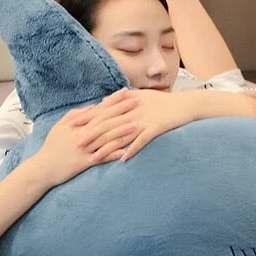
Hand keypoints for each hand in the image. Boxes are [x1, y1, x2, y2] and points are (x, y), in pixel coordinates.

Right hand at [35, 103, 137, 186]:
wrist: (43, 168)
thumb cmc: (52, 146)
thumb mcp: (59, 126)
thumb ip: (75, 115)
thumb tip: (92, 106)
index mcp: (78, 124)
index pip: (99, 108)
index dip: (114, 100)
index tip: (126, 92)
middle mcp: (83, 134)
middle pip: (106, 119)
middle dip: (123, 110)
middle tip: (138, 102)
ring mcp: (85, 149)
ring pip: (106, 138)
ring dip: (123, 131)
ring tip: (138, 124)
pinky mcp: (85, 163)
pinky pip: (102, 158)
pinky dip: (114, 154)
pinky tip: (127, 151)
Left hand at [73, 88, 197, 160]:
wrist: (185, 104)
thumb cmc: (161, 101)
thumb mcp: (139, 96)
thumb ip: (119, 99)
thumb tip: (102, 102)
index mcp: (126, 103)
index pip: (102, 112)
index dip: (86, 119)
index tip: (71, 126)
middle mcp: (132, 111)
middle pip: (107, 125)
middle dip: (90, 136)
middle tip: (75, 145)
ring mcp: (144, 120)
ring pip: (121, 135)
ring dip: (106, 148)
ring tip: (93, 159)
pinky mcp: (155, 128)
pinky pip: (141, 141)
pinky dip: (131, 149)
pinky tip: (121, 159)